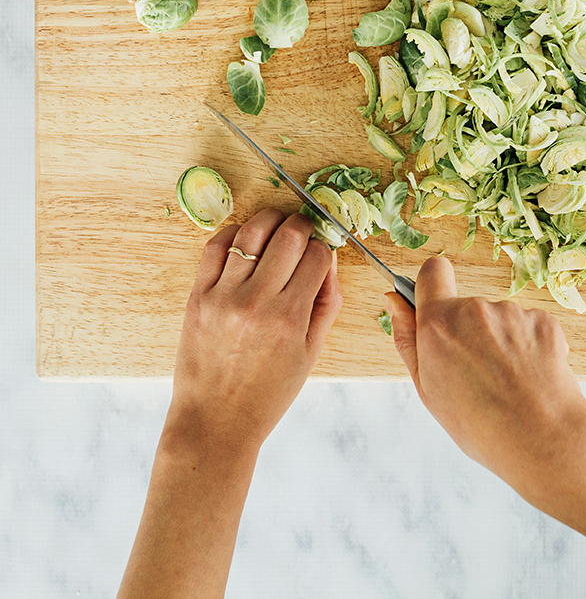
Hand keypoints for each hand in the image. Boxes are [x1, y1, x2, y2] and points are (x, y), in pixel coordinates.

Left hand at [169, 209, 342, 453]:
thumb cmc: (268, 393)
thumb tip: (330, 260)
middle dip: (304, 225)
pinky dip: (235, 232)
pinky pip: (216, 246)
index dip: (326, 248)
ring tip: (278, 225)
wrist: (216, 422)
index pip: (318, 257)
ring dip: (271, 220)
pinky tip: (247, 239)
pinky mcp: (198, 296)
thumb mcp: (311, 353)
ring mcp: (223, 296)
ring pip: (252, 231)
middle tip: (305, 230)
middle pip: (289, 235)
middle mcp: (257, 302)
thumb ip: (326, 303)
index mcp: (290, 318)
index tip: (323, 252)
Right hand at [385, 256, 585, 507]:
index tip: (435, 305)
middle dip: (468, 331)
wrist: (542, 440)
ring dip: (500, 342)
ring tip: (507, 382)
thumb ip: (407, 338)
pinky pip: (529, 326)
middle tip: (477, 373)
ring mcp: (513, 314)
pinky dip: (529, 347)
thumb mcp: (426, 388)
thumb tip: (393, 300)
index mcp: (439, 323)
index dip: (432, 285)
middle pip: (466, 306)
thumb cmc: (480, 424)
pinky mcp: (544, 322)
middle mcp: (475, 310)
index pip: (432, 272)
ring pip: (499, 319)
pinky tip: (530, 377)